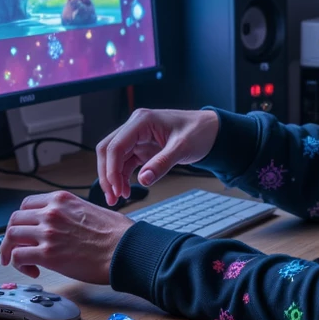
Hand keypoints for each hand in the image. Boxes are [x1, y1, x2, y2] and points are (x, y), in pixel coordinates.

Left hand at [0, 191, 131, 284]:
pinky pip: (18, 256)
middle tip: (14, 248)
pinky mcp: (47, 254)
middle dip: (11, 235)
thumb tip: (66, 224)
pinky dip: (19, 264)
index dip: (22, 219)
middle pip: (15, 219)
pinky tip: (33, 270)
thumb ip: (71, 213)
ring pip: (11, 236)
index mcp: (61, 199)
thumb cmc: (117, 234)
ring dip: (12, 251)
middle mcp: (51, 212)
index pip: (27, 204)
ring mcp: (47, 232)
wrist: (126, 250)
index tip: (23, 229)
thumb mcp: (91, 209)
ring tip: (20, 262)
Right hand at [96, 108, 219, 205]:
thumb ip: (162, 163)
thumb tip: (143, 180)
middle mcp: (135, 127)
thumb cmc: (199, 132)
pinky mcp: (141, 148)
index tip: (116, 189)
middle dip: (107, 174)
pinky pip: (125, 163)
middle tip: (112, 197)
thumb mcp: (182, 148)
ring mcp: (136, 137)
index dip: (112, 169)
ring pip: (114, 158)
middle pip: (108, 150)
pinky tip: (126, 190)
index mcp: (141, 121)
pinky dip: (122, 176)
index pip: (116, 146)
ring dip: (112, 178)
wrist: (210, 131)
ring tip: (118, 198)